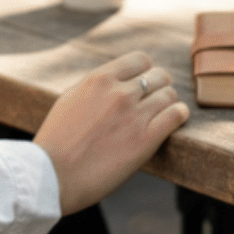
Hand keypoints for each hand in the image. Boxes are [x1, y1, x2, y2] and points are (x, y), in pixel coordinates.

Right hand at [33, 51, 188, 214]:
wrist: (54, 173)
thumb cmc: (57, 139)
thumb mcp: (71, 98)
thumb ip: (95, 86)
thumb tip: (114, 80)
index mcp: (99, 78)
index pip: (139, 59)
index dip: (144, 70)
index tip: (143, 81)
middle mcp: (119, 92)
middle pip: (159, 76)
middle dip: (159, 85)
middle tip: (156, 98)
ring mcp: (134, 115)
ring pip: (169, 95)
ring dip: (169, 101)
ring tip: (164, 110)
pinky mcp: (146, 140)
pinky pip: (176, 116)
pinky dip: (179, 114)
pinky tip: (175, 118)